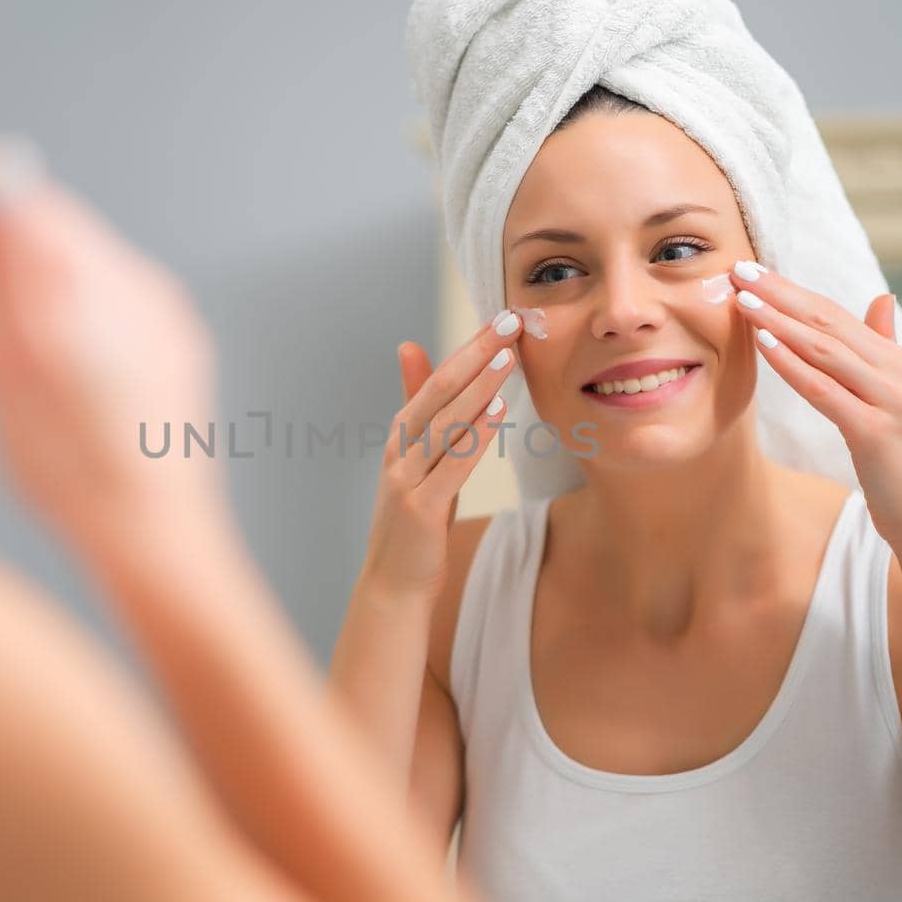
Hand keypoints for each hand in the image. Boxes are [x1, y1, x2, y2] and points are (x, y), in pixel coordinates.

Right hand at [0, 124, 224, 545]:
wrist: (151, 530)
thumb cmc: (68, 465)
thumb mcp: (8, 364)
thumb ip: (2, 269)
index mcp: (87, 285)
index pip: (24, 200)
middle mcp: (138, 285)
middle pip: (60, 222)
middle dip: (8, 205)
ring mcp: (165, 311)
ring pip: (89, 254)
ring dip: (43, 246)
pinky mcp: (177, 337)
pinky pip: (116, 287)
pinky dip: (76, 283)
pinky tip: (51, 315)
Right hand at [356, 312, 520, 603]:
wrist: (393, 583)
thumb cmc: (414, 520)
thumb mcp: (417, 459)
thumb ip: (420, 408)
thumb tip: (411, 347)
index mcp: (400, 436)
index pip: (437, 380)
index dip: (469, 348)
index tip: (500, 318)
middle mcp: (398, 451)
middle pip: (439, 392)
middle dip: (475, 354)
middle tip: (508, 321)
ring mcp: (405, 479)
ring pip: (445, 423)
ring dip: (477, 387)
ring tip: (507, 357)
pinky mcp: (420, 508)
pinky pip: (452, 463)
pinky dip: (474, 435)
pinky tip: (496, 411)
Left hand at [728, 260, 901, 544]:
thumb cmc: (901, 458)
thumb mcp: (892, 395)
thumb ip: (882, 346)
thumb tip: (883, 299)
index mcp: (890, 359)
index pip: (832, 313)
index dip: (791, 289)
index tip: (752, 270)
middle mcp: (890, 371)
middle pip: (825, 321)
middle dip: (779, 293)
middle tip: (739, 268)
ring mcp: (884, 398)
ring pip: (823, 349)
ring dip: (779, 320)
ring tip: (743, 299)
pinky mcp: (873, 430)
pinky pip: (824, 389)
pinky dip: (793, 363)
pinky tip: (765, 343)